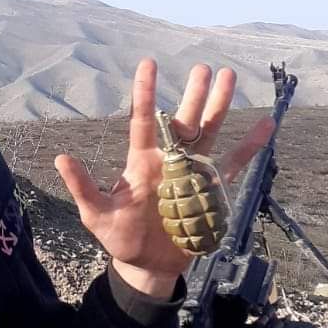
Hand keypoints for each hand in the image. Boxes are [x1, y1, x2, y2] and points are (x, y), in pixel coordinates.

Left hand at [54, 59, 274, 298]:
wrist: (146, 264)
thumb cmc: (119, 236)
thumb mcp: (96, 214)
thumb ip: (82, 187)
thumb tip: (61, 158)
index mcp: (141, 160)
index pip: (143, 121)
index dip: (146, 93)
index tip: (148, 63)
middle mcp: (169, 160)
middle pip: (184, 120)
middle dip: (194, 94)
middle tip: (203, 67)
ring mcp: (192, 173)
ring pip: (209, 132)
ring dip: (219, 106)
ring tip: (228, 77)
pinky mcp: (212, 191)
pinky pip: (235, 164)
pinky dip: (251, 145)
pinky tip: (266, 125)